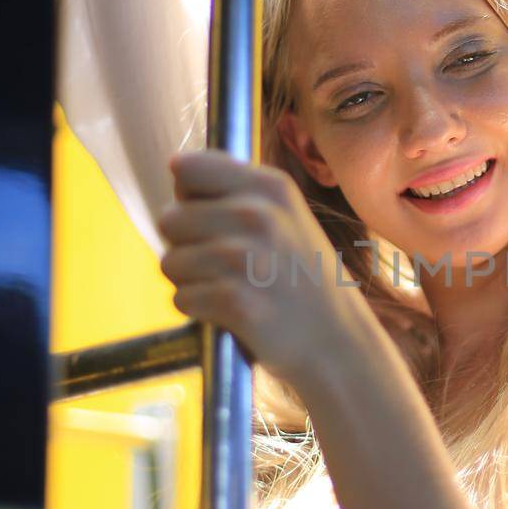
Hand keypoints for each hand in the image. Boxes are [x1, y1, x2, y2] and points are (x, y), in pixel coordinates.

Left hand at [158, 150, 366, 387]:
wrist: (337, 340)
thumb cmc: (301, 278)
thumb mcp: (285, 215)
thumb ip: (235, 189)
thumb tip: (175, 168)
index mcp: (270, 186)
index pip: (186, 169)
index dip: (189, 199)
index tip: (214, 220)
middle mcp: (258, 214)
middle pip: (170, 219)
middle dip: (185, 246)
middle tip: (225, 266)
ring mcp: (246, 258)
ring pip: (171, 262)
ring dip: (190, 281)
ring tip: (230, 289)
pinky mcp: (236, 301)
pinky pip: (182, 298)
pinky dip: (198, 310)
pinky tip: (231, 313)